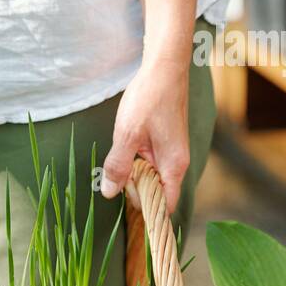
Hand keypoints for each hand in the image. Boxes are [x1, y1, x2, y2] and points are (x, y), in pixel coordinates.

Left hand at [100, 60, 190, 213]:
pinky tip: (124, 149)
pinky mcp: (164, 142)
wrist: (164, 67)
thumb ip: (118, 166)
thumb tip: (109, 193)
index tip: (128, 218)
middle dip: (134, 192)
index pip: (165, 206)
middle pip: (155, 193)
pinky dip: (135, 162)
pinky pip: (149, 162)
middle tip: (113, 180)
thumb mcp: (127, 135)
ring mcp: (171, 152)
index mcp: (173, 166)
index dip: (147, 214)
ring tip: (117, 163)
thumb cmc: (149, 98)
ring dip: (132, 175)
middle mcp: (176, 162)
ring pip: (150, 176)